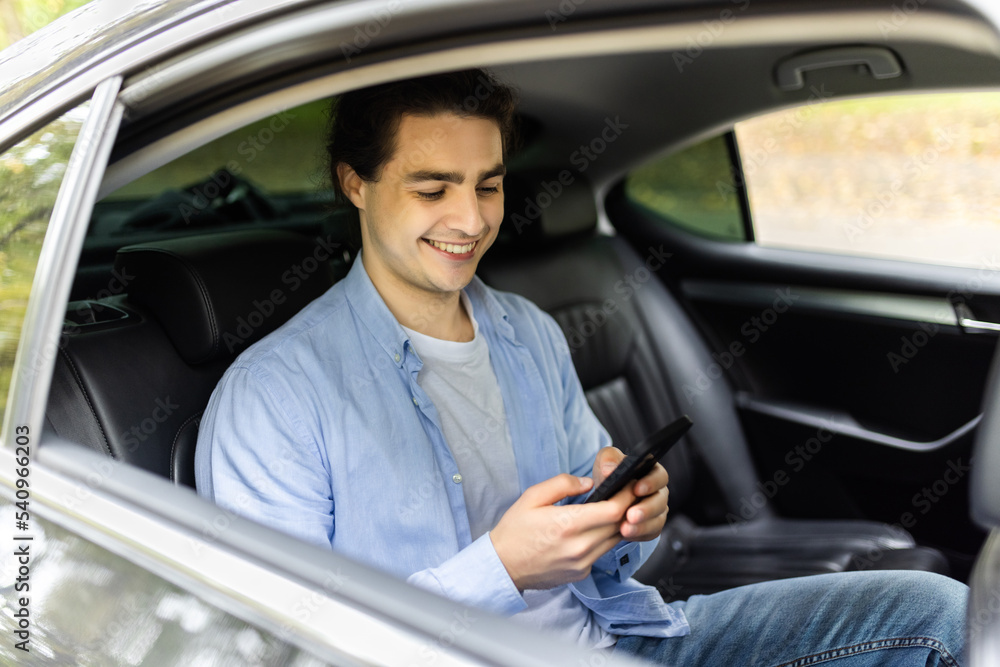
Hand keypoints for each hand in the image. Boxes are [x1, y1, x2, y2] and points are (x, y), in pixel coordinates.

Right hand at [490, 474, 635, 590]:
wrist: (503, 566)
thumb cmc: (515, 529)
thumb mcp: (532, 496)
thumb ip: (563, 484)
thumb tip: (589, 482)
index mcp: (568, 524)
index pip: (614, 510)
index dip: (626, 496)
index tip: (628, 485)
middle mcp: (580, 547)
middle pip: (620, 525)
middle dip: (627, 508)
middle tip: (625, 493)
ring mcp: (582, 563)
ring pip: (615, 540)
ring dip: (618, 524)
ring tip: (612, 509)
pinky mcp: (581, 573)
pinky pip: (602, 553)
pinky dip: (603, 539)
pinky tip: (594, 529)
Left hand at [592, 446, 669, 541]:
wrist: (606, 494)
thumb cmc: (609, 473)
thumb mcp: (606, 460)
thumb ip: (609, 460)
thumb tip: (609, 470)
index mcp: (651, 471)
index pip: (660, 476)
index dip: (651, 483)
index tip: (637, 489)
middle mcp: (658, 491)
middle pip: (660, 501)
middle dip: (646, 509)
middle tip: (631, 515)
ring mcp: (657, 510)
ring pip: (657, 520)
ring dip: (642, 526)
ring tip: (625, 529)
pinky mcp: (651, 525)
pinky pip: (650, 532)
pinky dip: (639, 534)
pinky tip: (626, 535)